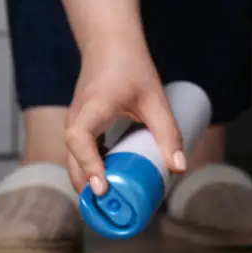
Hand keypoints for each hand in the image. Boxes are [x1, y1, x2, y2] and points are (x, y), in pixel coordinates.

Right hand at [65, 38, 185, 195]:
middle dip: (86, 186)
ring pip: (72, 159)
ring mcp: (74, 122)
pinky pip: (77, 153)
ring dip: (86, 180)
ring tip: (108, 202)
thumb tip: (179, 168)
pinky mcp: (78, 125)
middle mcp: (76, 117)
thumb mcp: (155, 100)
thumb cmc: (131, 67)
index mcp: (92, 109)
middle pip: (72, 159)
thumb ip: (169, 132)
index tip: (102, 188)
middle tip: (109, 209)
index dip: (89, 166)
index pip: (80, 140)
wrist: (109, 43)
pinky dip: (88, 169)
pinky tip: (107, 180)